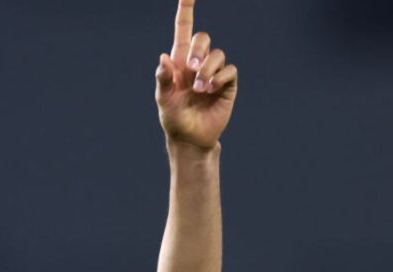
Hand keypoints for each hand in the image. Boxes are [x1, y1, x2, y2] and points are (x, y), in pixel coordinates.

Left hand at [155, 0, 238, 150]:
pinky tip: (211, 90)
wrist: (190, 139)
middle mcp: (197, 64)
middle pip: (203, 38)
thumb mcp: (163, 101)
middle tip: (191, 69)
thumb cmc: (174, 119)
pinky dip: (220, 78)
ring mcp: (214, 73)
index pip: (183, 31)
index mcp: (179, 63)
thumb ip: (163, 80)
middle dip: (199, 50)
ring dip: (208, 69)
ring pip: (218, 54)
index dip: (186, 11)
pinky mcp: (227, 85)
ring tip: (200, 89)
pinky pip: (230, 70)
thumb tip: (163, 58)